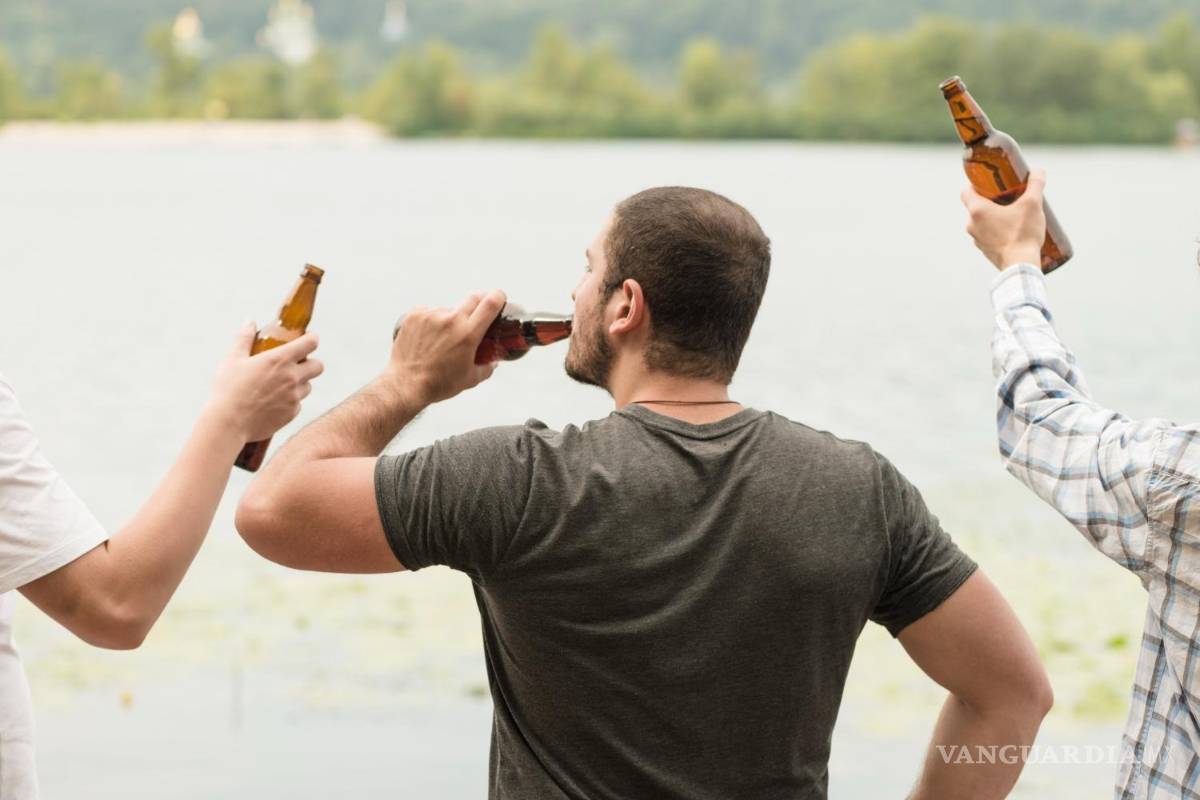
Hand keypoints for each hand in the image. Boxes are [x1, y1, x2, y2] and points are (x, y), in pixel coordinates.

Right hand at [206, 323, 323, 440]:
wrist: (228, 423)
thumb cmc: (228, 389)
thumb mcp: (233, 359)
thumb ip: (244, 338)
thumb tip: (249, 322)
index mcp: (280, 359)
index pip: (311, 343)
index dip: (312, 339)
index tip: (308, 339)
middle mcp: (292, 377)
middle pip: (319, 366)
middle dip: (311, 363)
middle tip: (296, 364)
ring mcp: (294, 397)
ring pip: (309, 386)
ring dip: (300, 383)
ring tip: (281, 385)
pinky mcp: (292, 413)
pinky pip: (298, 404)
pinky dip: (291, 401)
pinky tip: (274, 402)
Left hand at [384, 290, 505, 405]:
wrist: (406, 384)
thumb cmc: (438, 384)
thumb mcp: (470, 379)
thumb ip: (486, 368)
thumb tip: (493, 362)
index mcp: (468, 334)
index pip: (490, 304)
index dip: (498, 297)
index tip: (499, 297)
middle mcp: (451, 320)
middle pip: (473, 298)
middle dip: (479, 302)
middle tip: (478, 312)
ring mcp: (431, 316)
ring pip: (449, 309)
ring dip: (451, 319)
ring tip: (443, 339)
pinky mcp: (414, 315)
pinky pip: (429, 311)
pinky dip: (432, 321)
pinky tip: (428, 336)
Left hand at [961, 169, 1047, 270]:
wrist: (1020, 266)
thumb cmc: (1023, 233)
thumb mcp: (1033, 204)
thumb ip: (1035, 184)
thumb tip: (1038, 171)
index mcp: (977, 210)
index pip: (966, 191)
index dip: (976, 184)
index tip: (990, 183)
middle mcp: (971, 225)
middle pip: (976, 206)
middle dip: (990, 200)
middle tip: (1007, 196)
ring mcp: (977, 240)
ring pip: (981, 222)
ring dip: (994, 216)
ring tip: (1013, 214)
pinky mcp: (985, 251)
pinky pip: (987, 236)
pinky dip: (996, 231)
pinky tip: (1013, 230)